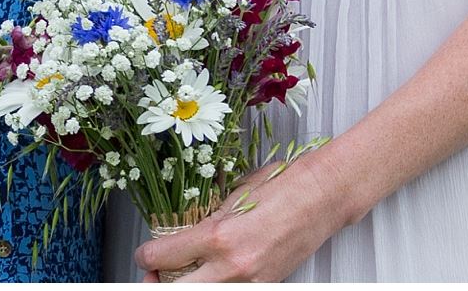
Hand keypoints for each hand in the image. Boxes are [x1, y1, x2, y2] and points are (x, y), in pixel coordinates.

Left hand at [132, 159, 352, 282]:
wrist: (323, 197)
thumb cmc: (283, 186)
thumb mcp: (233, 196)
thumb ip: (207, 219)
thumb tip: (183, 232)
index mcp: (219, 236)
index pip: (166, 257)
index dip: (147, 257)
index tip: (144, 255)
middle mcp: (233, 265)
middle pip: (178, 290)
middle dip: (159, 284)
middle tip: (152, 276)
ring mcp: (252, 280)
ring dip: (189, 286)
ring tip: (181, 276)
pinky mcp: (268, 285)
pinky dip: (218, 285)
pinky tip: (213, 276)